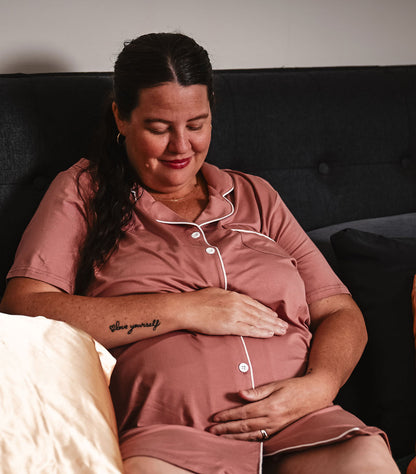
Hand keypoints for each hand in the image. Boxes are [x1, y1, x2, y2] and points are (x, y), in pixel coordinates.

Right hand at [181, 287, 287, 337]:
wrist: (187, 308)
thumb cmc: (197, 300)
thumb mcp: (216, 293)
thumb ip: (227, 297)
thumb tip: (232, 300)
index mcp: (234, 296)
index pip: (255, 304)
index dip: (266, 311)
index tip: (275, 316)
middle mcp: (237, 304)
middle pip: (260, 313)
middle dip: (274, 320)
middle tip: (284, 326)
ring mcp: (235, 314)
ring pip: (258, 321)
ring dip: (271, 326)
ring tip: (281, 331)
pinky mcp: (230, 325)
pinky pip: (249, 329)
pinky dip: (261, 332)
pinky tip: (269, 334)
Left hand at [208, 373, 334, 440]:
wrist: (314, 395)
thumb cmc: (294, 386)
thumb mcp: (276, 385)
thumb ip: (257, 391)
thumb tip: (239, 394)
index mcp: (270, 406)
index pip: (243, 413)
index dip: (228, 416)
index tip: (215, 417)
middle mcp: (272, 419)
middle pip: (244, 426)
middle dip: (226, 429)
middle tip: (211, 430)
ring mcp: (275, 427)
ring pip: (250, 435)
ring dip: (233, 437)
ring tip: (220, 437)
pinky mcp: (278, 430)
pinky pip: (260, 438)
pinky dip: (247, 440)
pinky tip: (238, 440)